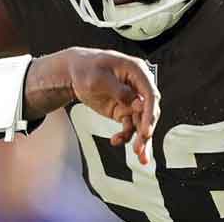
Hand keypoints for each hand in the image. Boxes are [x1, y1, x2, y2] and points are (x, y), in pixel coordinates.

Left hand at [63, 48, 160, 164]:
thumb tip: (135, 102)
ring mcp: (132, 99)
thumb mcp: (97, 77)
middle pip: (149, 111)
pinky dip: (125, 136)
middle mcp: (138, 86)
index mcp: (136, 70)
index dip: (150, 114)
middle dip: (146, 131)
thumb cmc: (86, 69)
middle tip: (140, 148)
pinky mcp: (124, 109)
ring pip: (141, 122)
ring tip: (139, 155)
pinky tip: (116, 141)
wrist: (74, 73)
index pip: (150, 94)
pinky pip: (129, 126)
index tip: (146, 131)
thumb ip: (117, 89)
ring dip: (140, 139)